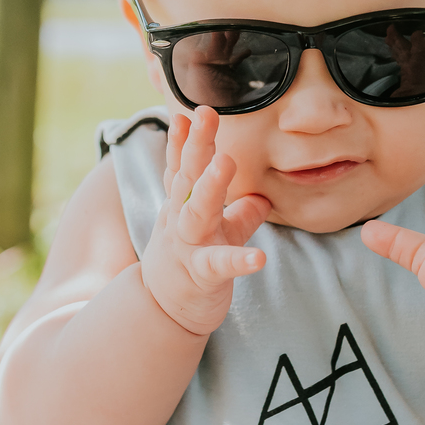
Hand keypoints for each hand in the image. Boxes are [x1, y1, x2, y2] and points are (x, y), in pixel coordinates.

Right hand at [141, 107, 269, 335]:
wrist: (162, 315)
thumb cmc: (190, 266)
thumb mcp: (218, 234)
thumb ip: (239, 213)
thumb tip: (263, 196)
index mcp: (183, 206)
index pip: (183, 166)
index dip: (186, 138)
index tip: (192, 109)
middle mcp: (180, 221)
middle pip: (187, 178)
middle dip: (197, 145)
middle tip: (207, 114)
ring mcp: (188, 247)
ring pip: (197, 213)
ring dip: (210, 186)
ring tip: (226, 162)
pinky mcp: (201, 276)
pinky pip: (219, 265)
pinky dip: (239, 260)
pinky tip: (259, 258)